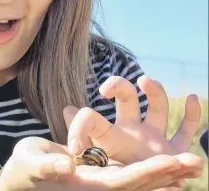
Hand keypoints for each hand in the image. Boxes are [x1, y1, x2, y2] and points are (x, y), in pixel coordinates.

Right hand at [0, 136, 202, 190]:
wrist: (22, 177)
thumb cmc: (23, 168)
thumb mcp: (31, 162)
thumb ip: (47, 165)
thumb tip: (66, 164)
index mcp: (84, 185)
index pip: (123, 181)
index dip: (149, 173)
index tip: (173, 162)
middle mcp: (98, 187)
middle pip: (140, 184)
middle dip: (168, 174)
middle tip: (198, 160)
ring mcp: (101, 183)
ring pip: (139, 181)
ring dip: (167, 174)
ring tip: (194, 164)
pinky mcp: (100, 176)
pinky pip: (131, 176)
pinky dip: (152, 172)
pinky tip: (171, 171)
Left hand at [64, 75, 201, 164]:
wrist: (131, 189)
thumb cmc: (111, 176)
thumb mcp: (90, 157)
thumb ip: (79, 134)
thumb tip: (66, 108)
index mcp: (108, 134)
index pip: (91, 118)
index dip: (79, 128)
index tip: (74, 150)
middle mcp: (132, 131)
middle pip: (127, 98)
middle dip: (119, 86)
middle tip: (106, 89)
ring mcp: (154, 139)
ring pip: (158, 107)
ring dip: (156, 92)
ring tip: (145, 81)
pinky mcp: (174, 151)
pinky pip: (186, 129)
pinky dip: (193, 115)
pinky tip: (193, 98)